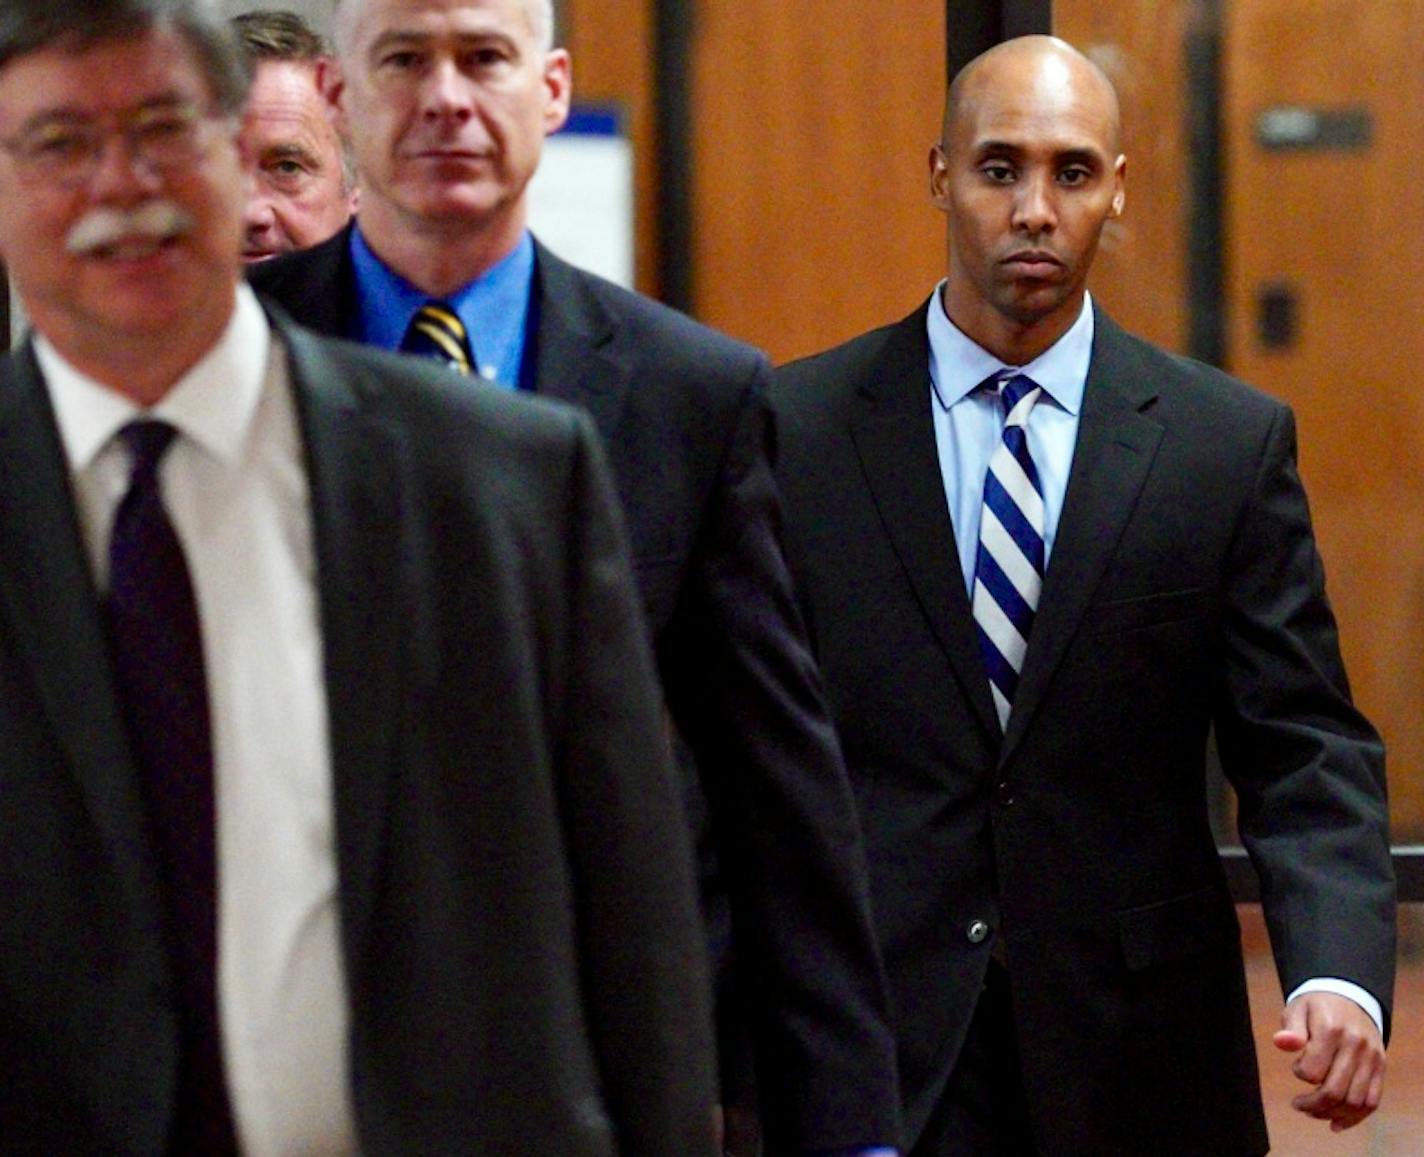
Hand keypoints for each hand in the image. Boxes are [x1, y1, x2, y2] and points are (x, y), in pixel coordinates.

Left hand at [1273, 991, 1385, 1130]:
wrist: (1350, 997)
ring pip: (1354, 1101)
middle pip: (1335, 1090)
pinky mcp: (1380, 1067)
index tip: (1297, 1067)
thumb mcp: (1298, 1009)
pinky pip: (1372, 1101)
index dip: (1301, 1074)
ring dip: (1331, 1113)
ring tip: (1313, 1112)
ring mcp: (1371, 1058)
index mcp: (1331, 1029)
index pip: (1314, 1070)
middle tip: (1298, 1105)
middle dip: (1313, 1104)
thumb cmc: (1317, 1006)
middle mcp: (1355, 1045)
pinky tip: (1335, 1123)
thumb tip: (1281, 1042)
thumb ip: (1291, 1029)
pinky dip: (1354, 1117)